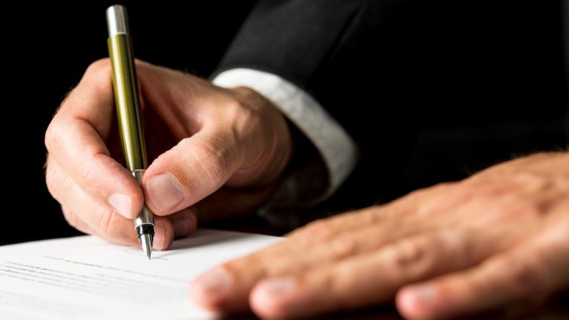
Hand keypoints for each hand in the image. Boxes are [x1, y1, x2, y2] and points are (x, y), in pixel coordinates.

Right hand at [44, 58, 291, 250]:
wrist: (258, 151)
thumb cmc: (246, 124)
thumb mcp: (241, 131)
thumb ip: (205, 158)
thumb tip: (156, 192)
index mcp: (118, 86)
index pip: (73, 129)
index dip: (92, 169)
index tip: (134, 201)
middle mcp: (101, 123)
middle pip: (66, 173)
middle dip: (106, 209)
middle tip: (156, 228)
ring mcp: (105, 162)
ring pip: (78, 205)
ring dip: (121, 228)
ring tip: (176, 224)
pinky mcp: (116, 194)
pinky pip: (103, 224)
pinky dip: (131, 236)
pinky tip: (172, 227)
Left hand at [190, 151, 568, 318]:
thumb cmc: (514, 216)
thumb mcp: (444, 238)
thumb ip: (391, 261)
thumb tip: (334, 299)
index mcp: (411, 220)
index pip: (326, 243)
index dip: (267, 266)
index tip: (216, 287)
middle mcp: (437, 221)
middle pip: (345, 251)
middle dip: (272, 276)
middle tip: (211, 296)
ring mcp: (489, 234)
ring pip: (404, 260)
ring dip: (336, 283)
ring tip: (271, 302)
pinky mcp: (550, 250)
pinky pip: (502, 276)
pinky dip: (459, 293)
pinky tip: (413, 308)